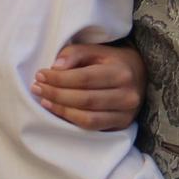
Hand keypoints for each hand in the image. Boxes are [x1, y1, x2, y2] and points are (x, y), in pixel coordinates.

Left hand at [33, 42, 147, 130]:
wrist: (140, 76)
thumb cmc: (113, 62)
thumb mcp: (98, 51)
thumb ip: (76, 53)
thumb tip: (56, 67)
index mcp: (121, 72)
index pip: (84, 78)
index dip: (59, 79)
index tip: (41, 75)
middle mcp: (127, 95)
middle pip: (84, 99)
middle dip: (56, 94)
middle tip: (37, 88)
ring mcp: (126, 113)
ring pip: (87, 117)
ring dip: (61, 110)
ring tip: (44, 101)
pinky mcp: (121, 125)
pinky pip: (92, 127)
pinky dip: (72, 120)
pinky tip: (58, 111)